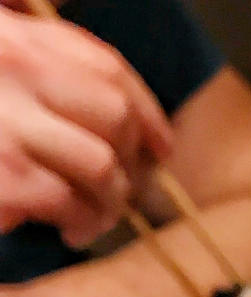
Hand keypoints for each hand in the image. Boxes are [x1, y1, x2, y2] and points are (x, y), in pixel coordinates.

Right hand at [0, 7, 172, 246]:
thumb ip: (37, 65)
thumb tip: (104, 84)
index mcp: (9, 38)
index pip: (104, 65)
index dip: (147, 111)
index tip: (161, 146)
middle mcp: (9, 69)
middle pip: (114, 115)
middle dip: (131, 161)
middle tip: (123, 190)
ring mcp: (3, 123)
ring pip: (102, 166)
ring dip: (110, 201)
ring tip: (91, 219)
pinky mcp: (3, 179)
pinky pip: (70, 201)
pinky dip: (80, 223)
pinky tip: (66, 230)